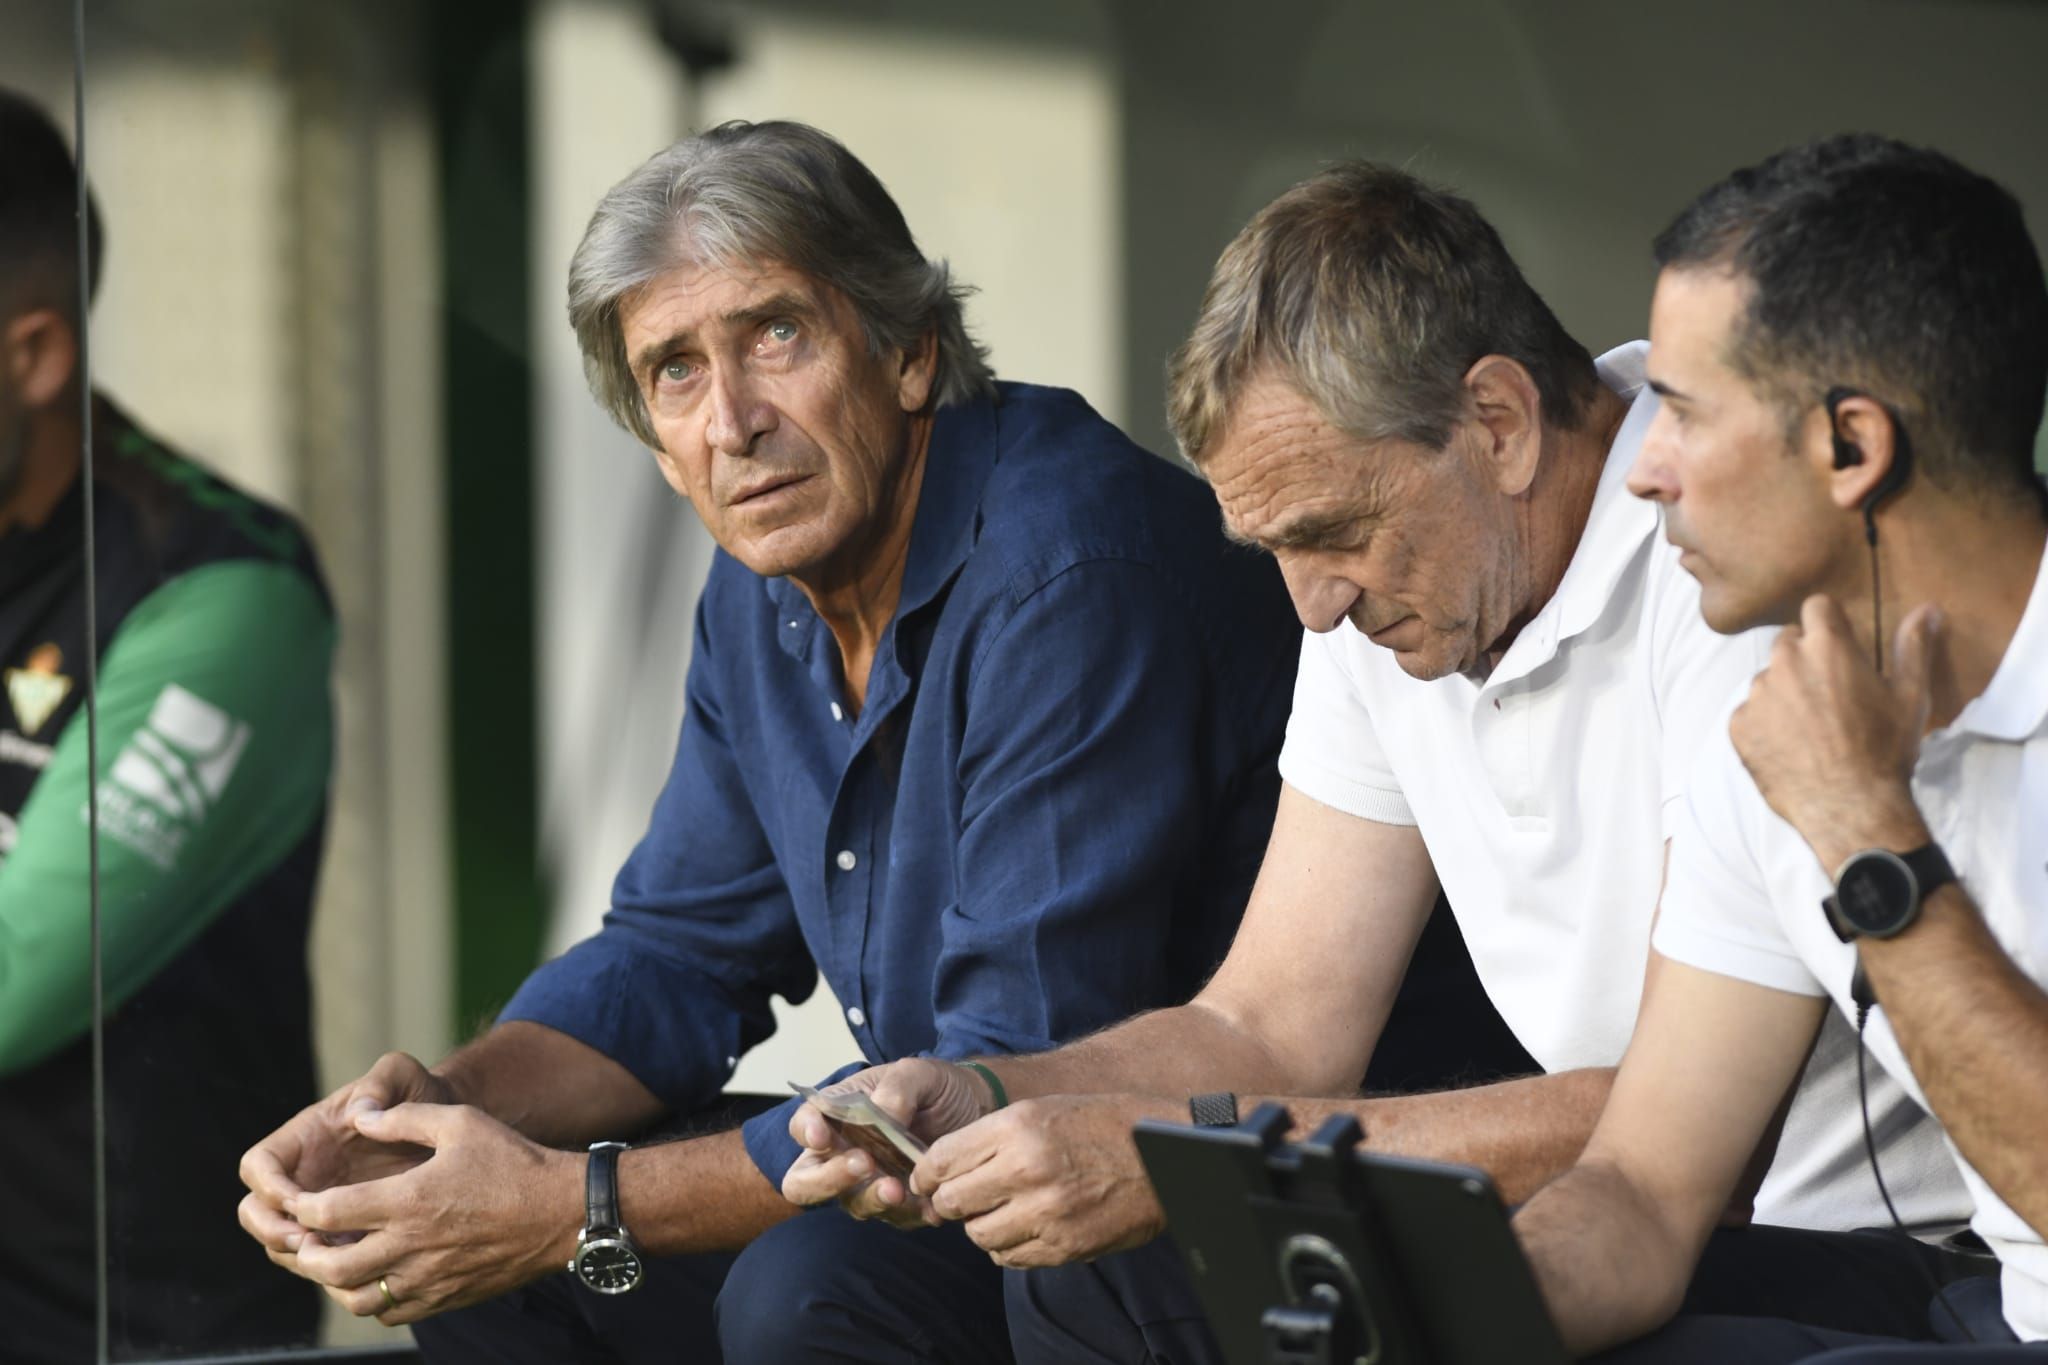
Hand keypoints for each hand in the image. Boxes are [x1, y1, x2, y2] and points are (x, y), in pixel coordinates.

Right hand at [239, 1052, 455, 1273]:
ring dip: (296, 1255)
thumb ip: (381, 1083)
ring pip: (280, 1241)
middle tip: (309, 1242)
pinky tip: (358, 1266)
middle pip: (254, 1210)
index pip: (258, 1164)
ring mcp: (320, 1205)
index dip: (268, 1186)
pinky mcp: (342, 1230)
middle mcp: (304, 1174)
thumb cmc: (420, 1095)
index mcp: (306, 1137)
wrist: (448, 1126)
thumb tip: (360, 1113)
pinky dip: (326, 1266)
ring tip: (334, 1258)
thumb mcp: (403, 1076)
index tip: (299, 1202)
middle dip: (272, 1229)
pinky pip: (318, 1258)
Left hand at [281, 1102, 581, 1325]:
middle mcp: (410, 1245)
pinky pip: (391, 1313)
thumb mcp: (460, 1122)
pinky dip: (372, 1301)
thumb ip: (404, 1118)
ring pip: (356, 1299)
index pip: (327, 1212)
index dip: (303, 1207)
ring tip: (337, 1261)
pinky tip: (377, 1278)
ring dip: (336, 1283)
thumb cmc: (512, 1161)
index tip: (301, 1200)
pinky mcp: (444, 1297)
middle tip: (308, 1238)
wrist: (561, 1212)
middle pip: (331, 1266)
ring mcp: (427, 1278)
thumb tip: (360, 1117)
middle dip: (307, 1253)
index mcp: (408, 1199)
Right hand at [782, 1058, 991, 1226]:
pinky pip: (895, 1218)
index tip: (821, 1137)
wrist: (975, 1110)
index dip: (806, 1132)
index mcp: (839, 1114)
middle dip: (828, 1179)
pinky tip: (930, 1206)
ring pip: (852, 1203)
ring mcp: (868, 1183)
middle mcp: (844, 1153)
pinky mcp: (899, 1204)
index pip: (804, 1125)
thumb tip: (883, 1115)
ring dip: (872, 1198)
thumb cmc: (935, 1088)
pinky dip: (911, 1214)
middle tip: (863, 1163)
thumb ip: (897, 1088)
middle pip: (807, 1181)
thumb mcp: (918, 1073)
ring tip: (897, 1189)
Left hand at [910, 1094, 1176, 1267]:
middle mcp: (1026, 1169)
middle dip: (949, 1202)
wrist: (1163, 1155)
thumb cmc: (1102, 1124)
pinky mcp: (1064, 1246)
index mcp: (1017, 1126)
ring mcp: (1045, 1212)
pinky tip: (1024, 1228)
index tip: (925, 1180)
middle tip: (961, 1199)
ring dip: (981, 1225)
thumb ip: (992, 1138)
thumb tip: (942, 1168)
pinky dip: (1009, 1247)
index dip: (925, 1174)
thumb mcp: (1042, 1109)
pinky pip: (1010, 1257)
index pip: (942, 1159)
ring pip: (978, 1234)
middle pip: (952, 1201)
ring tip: (1000, 1212)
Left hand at [1730, 596, 1938, 868]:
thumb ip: (1914, 647)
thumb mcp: (1910, 697)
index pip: (1817, 607)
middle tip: (1830, 694)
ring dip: (1785, 693)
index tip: (1839, 645)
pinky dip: (1765, 724)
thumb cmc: (1885, 750)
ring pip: (1768, 679)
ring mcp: (1757, 694)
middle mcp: (1784, 662)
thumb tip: (1927, 609)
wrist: (1850, 807)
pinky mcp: (1739, 725)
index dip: (1829, 624)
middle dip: (1806, 658)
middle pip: (1789, 641)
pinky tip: (1791, 747)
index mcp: (1827, 647)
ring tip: (1812, 728)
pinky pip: (1750, 713)